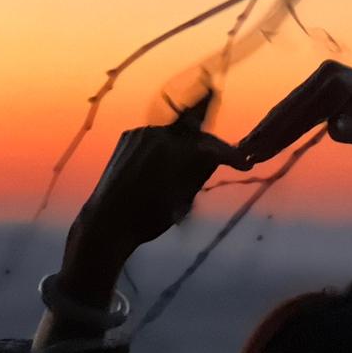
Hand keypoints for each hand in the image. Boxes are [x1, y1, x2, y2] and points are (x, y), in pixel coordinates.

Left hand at [59, 121, 241, 307]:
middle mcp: (161, 134)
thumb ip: (203, 169)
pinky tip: (167, 161)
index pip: (214, 146)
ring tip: (193, 161)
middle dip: (211, 146)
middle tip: (225, 158)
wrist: (107, 221)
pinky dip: (166, 145)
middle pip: (197, 134)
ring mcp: (142, 132)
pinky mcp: (129, 135)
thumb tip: (220, 154)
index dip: (232, 154)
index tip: (245, 164)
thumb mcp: (185, 196)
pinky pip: (156, 135)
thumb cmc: (149, 216)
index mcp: (177, 151)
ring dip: (187, 144)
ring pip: (176, 132)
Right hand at [238, 60, 351, 163]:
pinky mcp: (328, 82)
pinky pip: (302, 106)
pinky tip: (269, 137)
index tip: (254, 154)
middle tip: (240, 154)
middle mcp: (327, 73)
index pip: (297, 114)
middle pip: (289, 108)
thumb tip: (333, 126)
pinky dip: (286, 122)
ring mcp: (326, 75)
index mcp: (336, 83)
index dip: (274, 136)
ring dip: (271, 129)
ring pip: (291, 107)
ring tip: (248, 148)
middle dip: (265, 133)